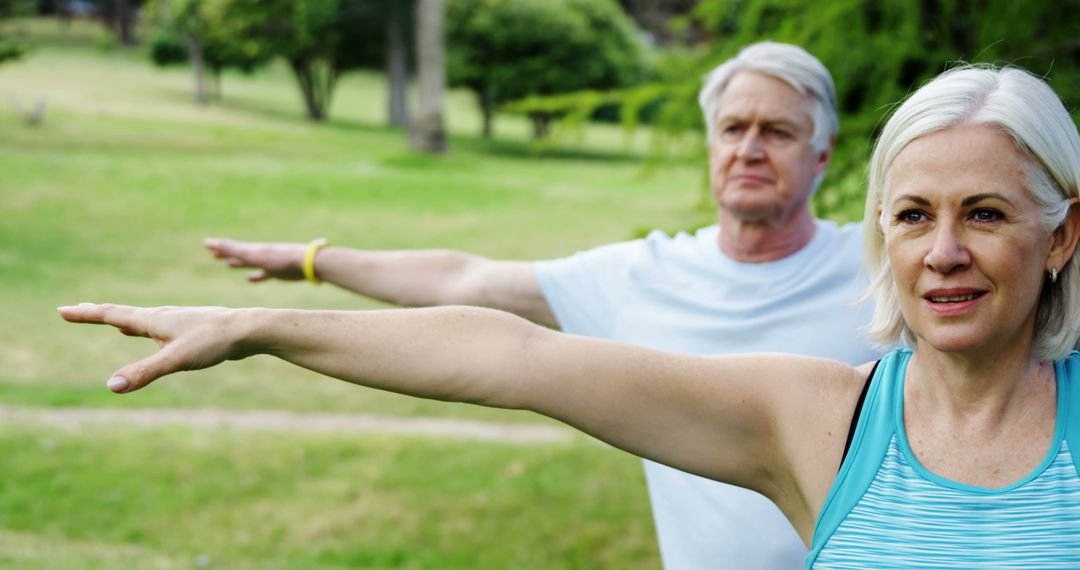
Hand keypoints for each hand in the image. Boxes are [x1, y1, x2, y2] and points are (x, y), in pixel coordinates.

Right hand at [58, 303, 254, 393]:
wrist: (249, 329)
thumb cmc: (214, 341)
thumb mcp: (176, 360)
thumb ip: (144, 372)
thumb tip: (111, 386)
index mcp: (154, 319)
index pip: (112, 315)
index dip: (86, 314)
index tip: (62, 310)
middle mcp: (163, 316)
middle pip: (123, 314)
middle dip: (98, 313)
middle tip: (74, 310)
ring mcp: (177, 322)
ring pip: (142, 319)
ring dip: (122, 320)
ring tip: (112, 322)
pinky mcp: (191, 330)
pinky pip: (159, 327)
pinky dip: (144, 328)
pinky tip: (150, 332)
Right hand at [204, 238, 305, 281]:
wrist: (307, 263)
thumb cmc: (280, 259)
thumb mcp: (254, 255)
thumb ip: (234, 250)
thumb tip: (211, 242)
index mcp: (253, 249)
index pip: (232, 247)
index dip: (220, 247)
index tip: (207, 243)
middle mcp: (260, 254)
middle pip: (239, 254)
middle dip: (227, 254)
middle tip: (213, 253)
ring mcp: (269, 263)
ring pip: (250, 263)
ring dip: (239, 263)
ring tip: (229, 264)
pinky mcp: (278, 272)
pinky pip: (263, 274)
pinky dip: (255, 276)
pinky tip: (249, 279)